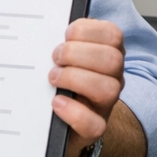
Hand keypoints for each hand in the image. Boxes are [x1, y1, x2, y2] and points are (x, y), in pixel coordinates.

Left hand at [49, 18, 124, 156]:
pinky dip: (74, 112)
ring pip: (109, 89)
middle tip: (55, 58)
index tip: (65, 34)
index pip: (113, 35)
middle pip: (113, 60)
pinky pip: (95, 124)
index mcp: (107, 54)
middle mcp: (112, 78)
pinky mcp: (94, 128)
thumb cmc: (59, 80)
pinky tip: (56, 102)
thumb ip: (59, 42)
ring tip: (53, 78)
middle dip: (78, 54)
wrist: (58, 120)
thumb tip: (42, 28)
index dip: (89, 31)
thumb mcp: (62, 57)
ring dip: (75, 78)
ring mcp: (105, 104)